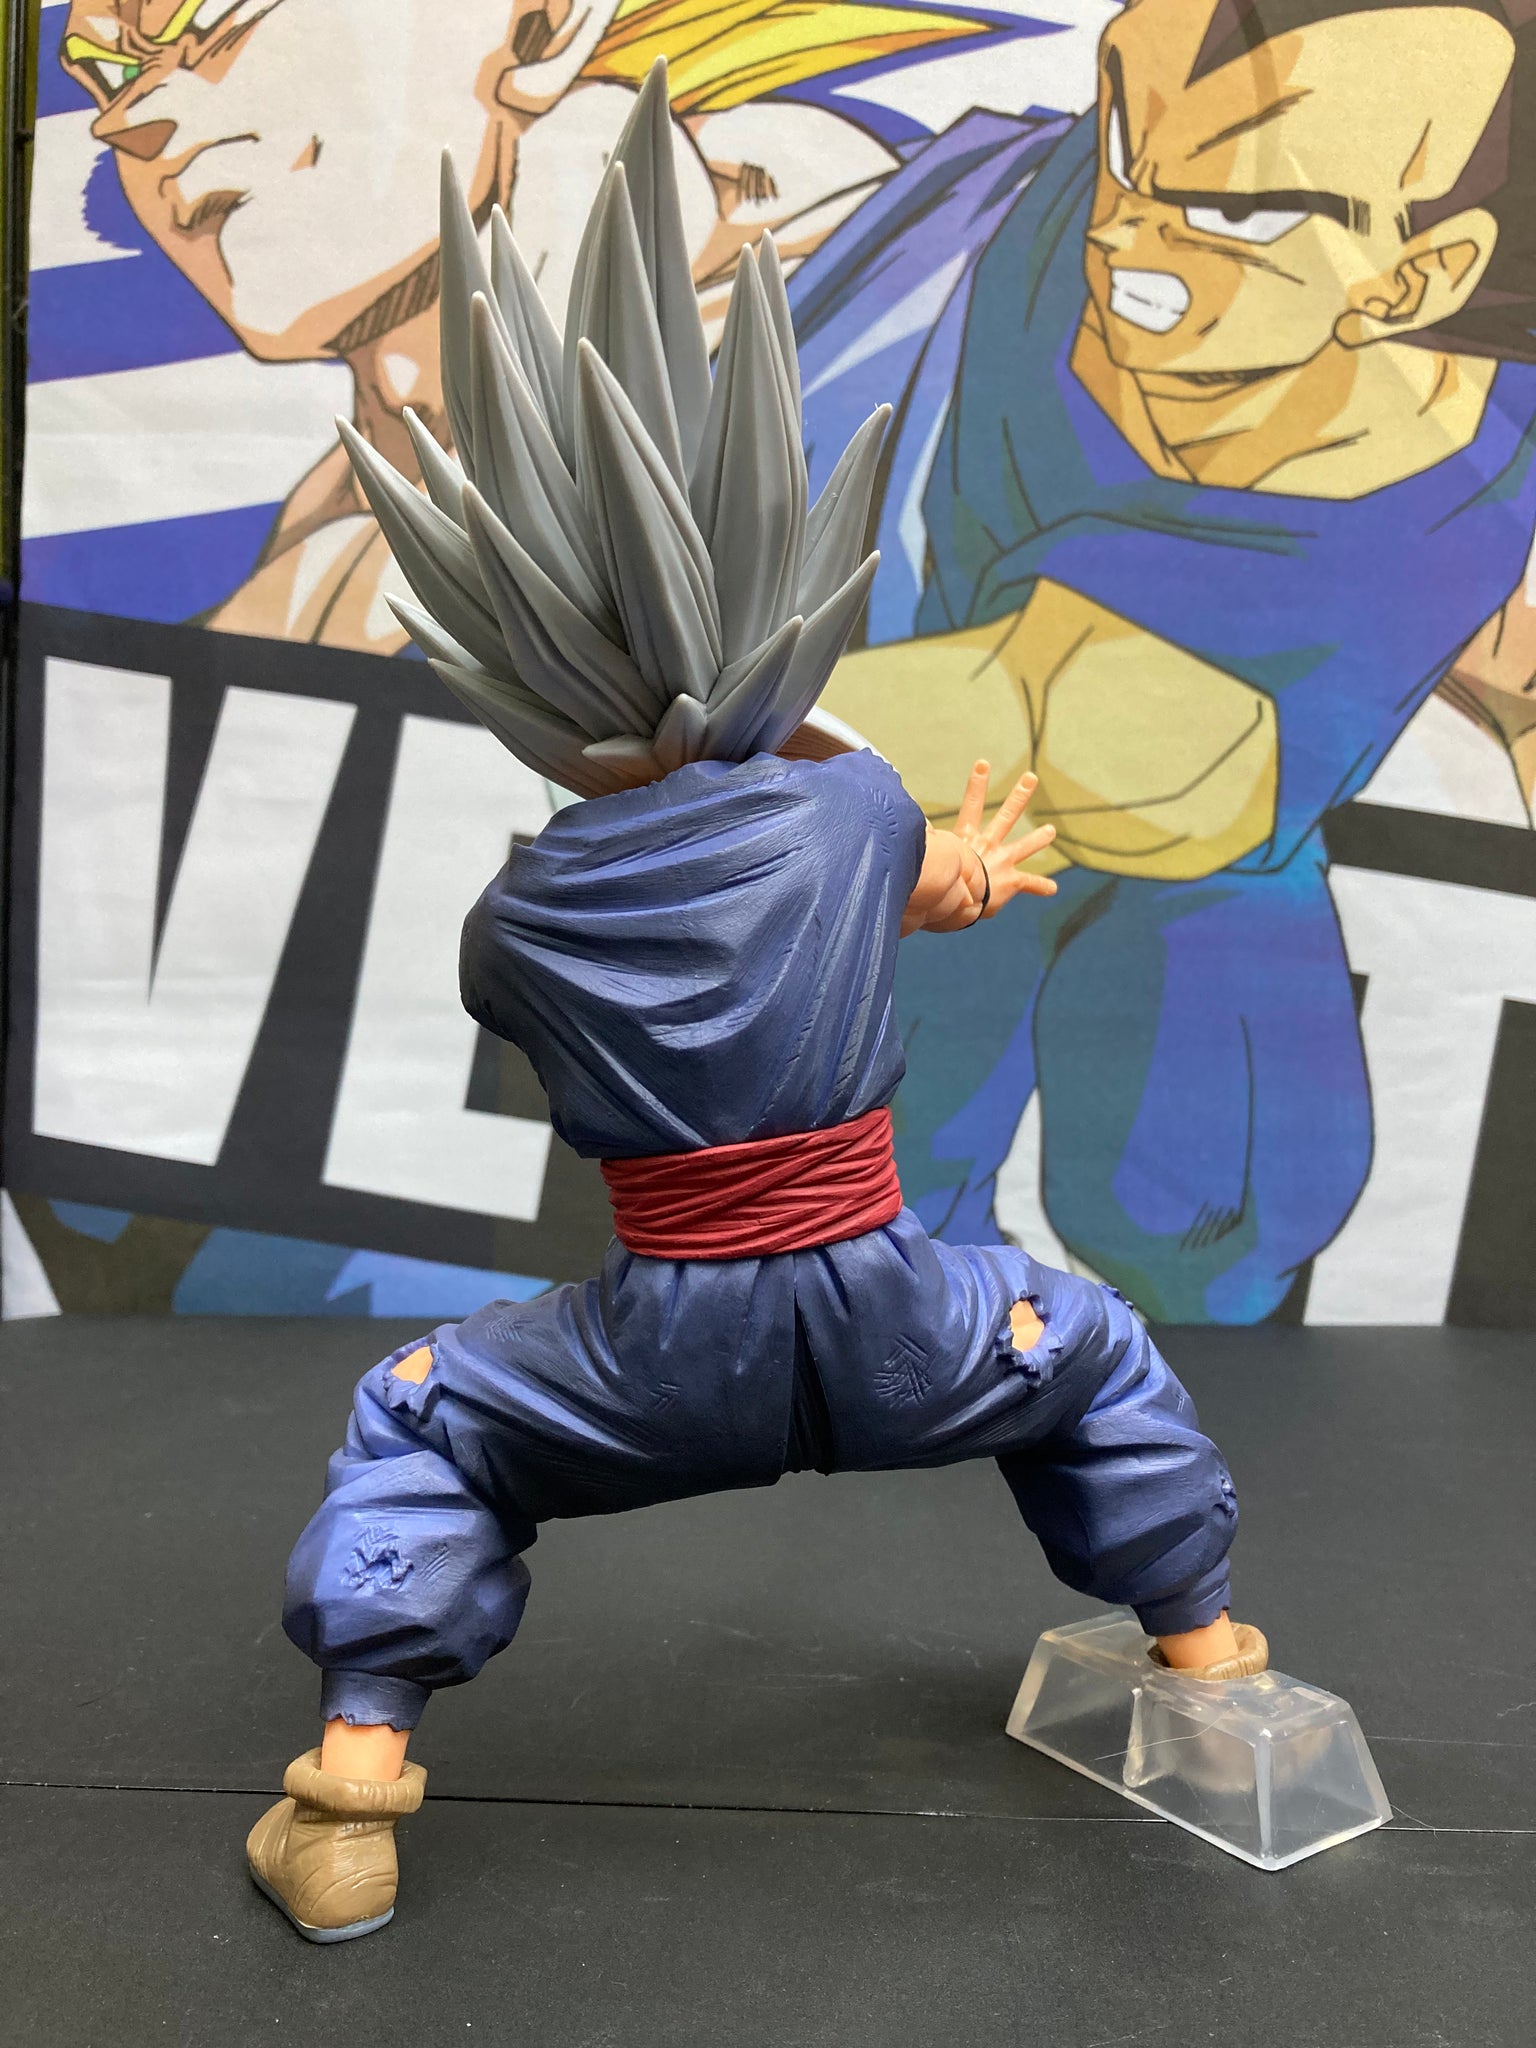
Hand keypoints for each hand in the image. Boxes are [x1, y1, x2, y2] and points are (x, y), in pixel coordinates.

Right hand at [900, 761, 1057, 935]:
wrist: (957, 907)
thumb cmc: (937, 884)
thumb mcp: (930, 856)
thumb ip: (920, 837)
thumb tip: (901, 815)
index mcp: (968, 839)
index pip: (972, 805)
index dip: (976, 783)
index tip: (983, 762)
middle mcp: (988, 847)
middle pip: (1006, 816)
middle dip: (1019, 796)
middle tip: (1031, 776)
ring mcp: (1001, 863)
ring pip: (1023, 846)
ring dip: (1038, 838)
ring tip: (1051, 831)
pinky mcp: (1010, 882)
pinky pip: (1029, 883)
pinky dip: (1040, 886)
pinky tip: (1053, 889)